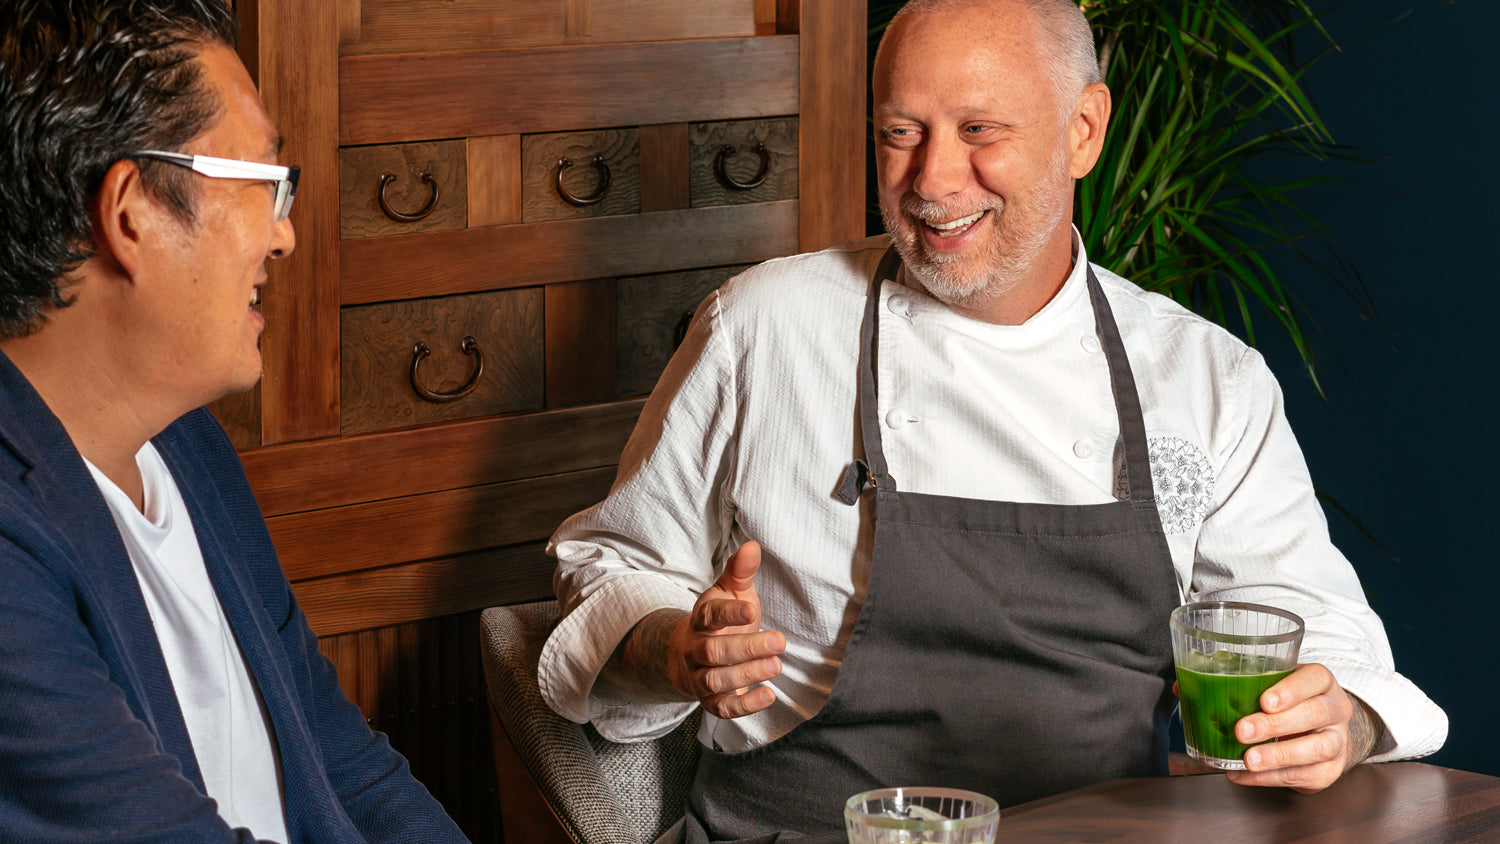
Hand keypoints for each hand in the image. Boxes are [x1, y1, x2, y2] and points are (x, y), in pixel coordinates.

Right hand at [664, 540, 785, 718]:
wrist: (690, 656)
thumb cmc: (720, 620)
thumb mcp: (730, 592)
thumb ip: (740, 571)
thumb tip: (753, 546)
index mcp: (702, 619)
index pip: (710, 615)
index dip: (729, 614)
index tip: (751, 610)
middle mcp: (696, 649)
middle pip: (714, 652)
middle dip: (746, 648)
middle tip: (778, 641)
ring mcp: (701, 677)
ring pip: (716, 680)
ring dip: (746, 674)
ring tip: (776, 665)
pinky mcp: (712, 701)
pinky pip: (723, 708)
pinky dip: (746, 705)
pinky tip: (769, 695)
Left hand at [1225, 663, 1379, 792]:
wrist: (1320, 732)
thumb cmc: (1288, 703)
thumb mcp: (1272, 684)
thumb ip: (1244, 684)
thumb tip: (1189, 689)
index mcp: (1321, 682)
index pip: (1315, 678)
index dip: (1291, 690)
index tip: (1265, 701)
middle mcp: (1335, 709)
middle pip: (1315, 714)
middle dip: (1276, 725)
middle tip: (1242, 731)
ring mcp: (1338, 740)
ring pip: (1318, 748)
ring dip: (1279, 756)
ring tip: (1248, 759)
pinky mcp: (1331, 770)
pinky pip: (1306, 775)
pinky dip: (1272, 778)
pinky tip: (1246, 774)